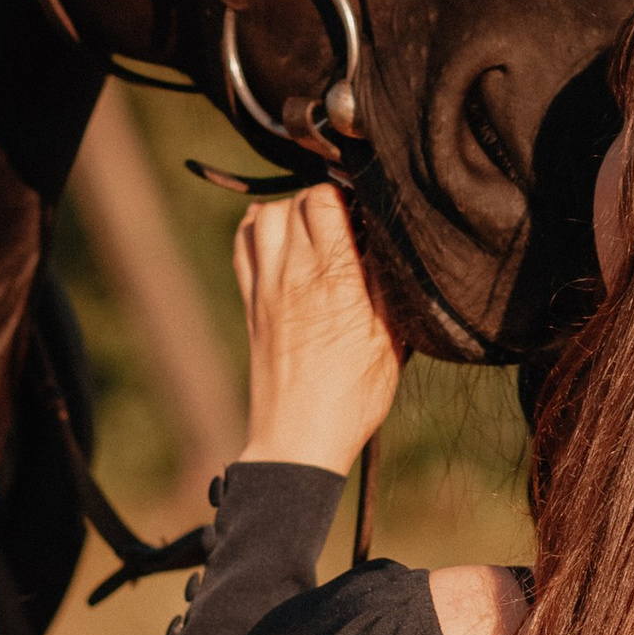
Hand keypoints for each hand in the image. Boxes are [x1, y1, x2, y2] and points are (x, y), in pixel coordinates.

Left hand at [231, 182, 403, 473]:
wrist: (297, 440)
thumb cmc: (353, 397)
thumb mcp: (391, 340)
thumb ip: (388, 285)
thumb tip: (391, 242)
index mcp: (334, 277)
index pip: (324, 199)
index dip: (347, 195)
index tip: (365, 213)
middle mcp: (293, 274)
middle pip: (294, 201)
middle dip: (320, 200)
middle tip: (343, 222)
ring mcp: (265, 288)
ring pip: (262, 217)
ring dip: (287, 212)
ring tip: (312, 231)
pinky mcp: (251, 306)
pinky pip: (242, 248)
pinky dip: (256, 233)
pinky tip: (279, 244)